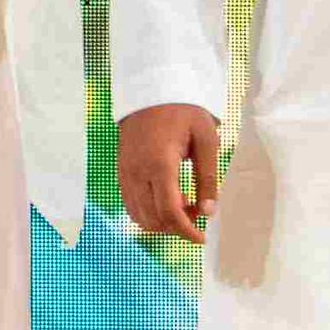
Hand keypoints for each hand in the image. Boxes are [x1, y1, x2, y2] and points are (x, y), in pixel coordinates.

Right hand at [118, 103, 221, 239]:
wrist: (150, 91)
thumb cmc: (182, 112)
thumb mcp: (205, 140)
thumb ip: (207, 178)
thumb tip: (208, 212)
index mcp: (160, 164)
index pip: (170, 212)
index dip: (187, 231)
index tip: (201, 238)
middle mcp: (137, 173)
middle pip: (154, 219)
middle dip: (178, 226)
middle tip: (198, 211)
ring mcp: (125, 174)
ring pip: (139, 216)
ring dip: (162, 222)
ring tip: (183, 205)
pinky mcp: (120, 172)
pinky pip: (130, 205)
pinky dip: (148, 213)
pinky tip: (166, 201)